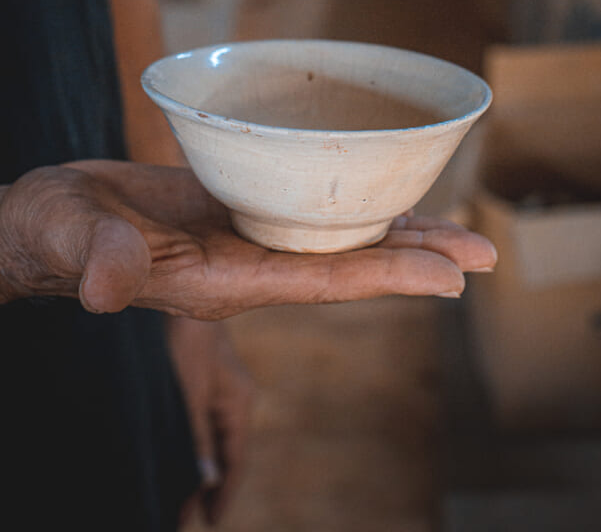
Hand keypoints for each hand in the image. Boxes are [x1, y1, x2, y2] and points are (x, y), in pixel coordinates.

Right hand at [0, 160, 496, 315]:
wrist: (52, 222)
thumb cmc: (58, 232)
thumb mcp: (72, 238)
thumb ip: (97, 261)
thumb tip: (107, 288)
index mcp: (224, 281)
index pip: (321, 282)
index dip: (387, 275)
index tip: (451, 277)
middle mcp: (249, 266)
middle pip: (349, 263)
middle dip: (417, 257)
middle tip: (485, 251)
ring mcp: (248, 240)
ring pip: (339, 238)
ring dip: (399, 231)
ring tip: (460, 228)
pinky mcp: (240, 211)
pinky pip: (312, 211)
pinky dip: (353, 202)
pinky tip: (382, 189)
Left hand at [169, 319, 254, 525]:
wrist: (177, 283)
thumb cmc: (184, 335)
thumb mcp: (188, 389)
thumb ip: (195, 434)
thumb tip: (204, 481)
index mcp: (239, 401)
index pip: (234, 460)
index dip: (223, 493)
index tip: (209, 522)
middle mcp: (232, 395)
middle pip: (222, 451)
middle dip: (206, 484)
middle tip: (184, 516)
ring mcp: (216, 385)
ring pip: (208, 435)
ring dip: (194, 462)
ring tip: (175, 493)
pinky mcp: (199, 375)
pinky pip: (197, 418)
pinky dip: (188, 440)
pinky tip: (172, 449)